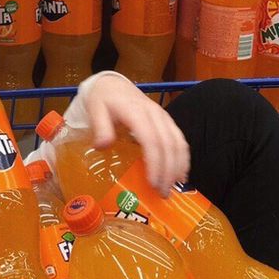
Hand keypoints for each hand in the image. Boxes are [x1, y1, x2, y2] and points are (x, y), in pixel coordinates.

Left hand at [85, 74, 189, 196]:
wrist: (112, 85)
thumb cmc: (103, 100)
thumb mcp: (95, 110)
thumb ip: (100, 128)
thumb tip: (103, 147)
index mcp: (136, 112)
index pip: (151, 140)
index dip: (155, 163)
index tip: (152, 183)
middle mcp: (154, 114)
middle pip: (168, 145)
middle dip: (168, 171)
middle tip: (162, 193)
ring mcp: (163, 117)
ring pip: (178, 143)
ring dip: (178, 167)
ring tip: (171, 187)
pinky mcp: (167, 121)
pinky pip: (180, 140)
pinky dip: (183, 158)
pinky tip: (180, 175)